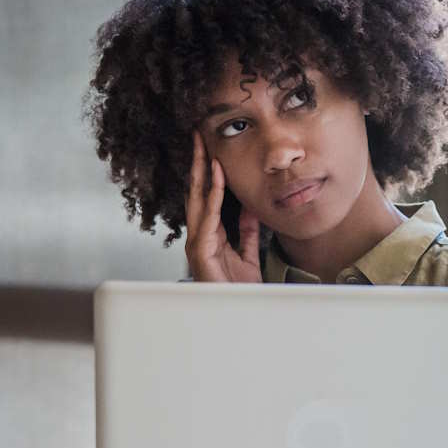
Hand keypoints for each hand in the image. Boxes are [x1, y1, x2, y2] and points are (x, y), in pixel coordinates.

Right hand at [185, 130, 262, 282]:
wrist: (238, 311)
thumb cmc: (238, 289)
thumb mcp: (248, 253)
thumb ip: (247, 230)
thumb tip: (251, 207)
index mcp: (209, 234)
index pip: (205, 195)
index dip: (208, 171)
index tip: (210, 148)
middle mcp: (199, 234)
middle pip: (196, 191)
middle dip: (197, 163)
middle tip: (198, 136)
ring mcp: (197, 241)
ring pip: (197, 198)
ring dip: (200, 171)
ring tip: (203, 147)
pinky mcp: (201, 251)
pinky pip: (208, 216)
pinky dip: (212, 194)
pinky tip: (216, 176)